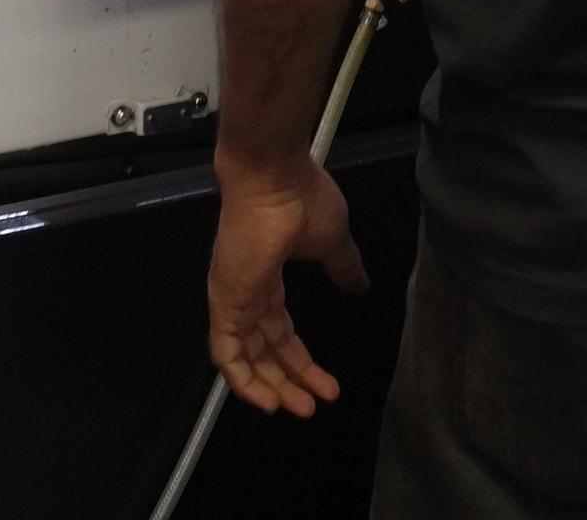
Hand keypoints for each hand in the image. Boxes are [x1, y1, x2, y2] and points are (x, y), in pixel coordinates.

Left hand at [207, 150, 367, 416]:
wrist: (274, 178)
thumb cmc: (302, 200)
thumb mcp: (332, 241)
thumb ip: (344, 267)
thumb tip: (361, 286)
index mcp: (268, 278)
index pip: (280, 331)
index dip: (301, 360)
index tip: (327, 384)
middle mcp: (246, 293)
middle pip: (264, 350)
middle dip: (289, 380)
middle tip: (314, 405)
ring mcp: (233, 299)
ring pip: (245, 359)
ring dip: (270, 387)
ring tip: (299, 409)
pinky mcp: (225, 304)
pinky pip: (227, 355)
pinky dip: (243, 381)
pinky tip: (267, 400)